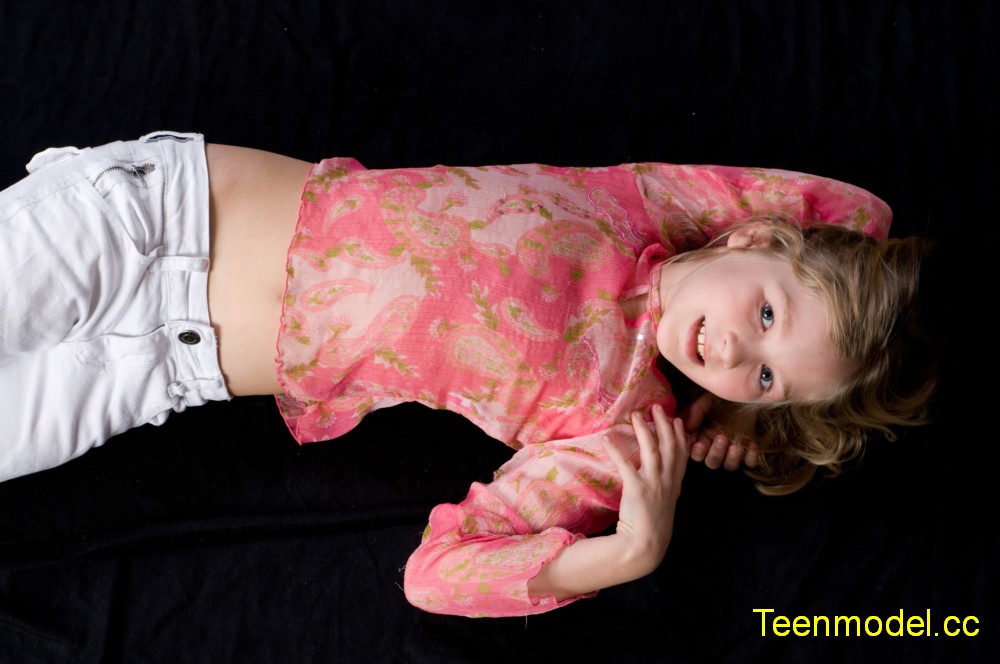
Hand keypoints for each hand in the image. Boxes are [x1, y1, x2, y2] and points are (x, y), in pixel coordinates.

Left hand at [602, 406, 688, 566]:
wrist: (645, 545)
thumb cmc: (653, 526)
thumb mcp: (666, 503)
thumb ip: (666, 486)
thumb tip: (661, 471)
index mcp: (675, 484)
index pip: (681, 453)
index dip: (679, 434)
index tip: (676, 419)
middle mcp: (667, 481)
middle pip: (669, 445)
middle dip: (663, 424)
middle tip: (656, 407)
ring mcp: (654, 484)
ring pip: (651, 449)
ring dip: (643, 430)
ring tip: (635, 415)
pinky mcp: (637, 489)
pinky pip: (625, 465)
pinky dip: (616, 450)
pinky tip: (607, 439)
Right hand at [681, 393, 758, 470]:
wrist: (744, 393)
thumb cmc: (722, 399)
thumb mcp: (707, 401)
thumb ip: (696, 413)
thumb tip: (687, 428)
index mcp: (703, 438)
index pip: (697, 454)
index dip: (698, 452)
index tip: (701, 444)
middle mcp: (717, 448)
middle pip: (712, 462)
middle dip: (715, 453)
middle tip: (721, 438)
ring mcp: (733, 451)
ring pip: (729, 466)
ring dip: (731, 459)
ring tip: (735, 446)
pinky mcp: (749, 451)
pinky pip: (750, 462)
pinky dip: (750, 457)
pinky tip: (751, 445)